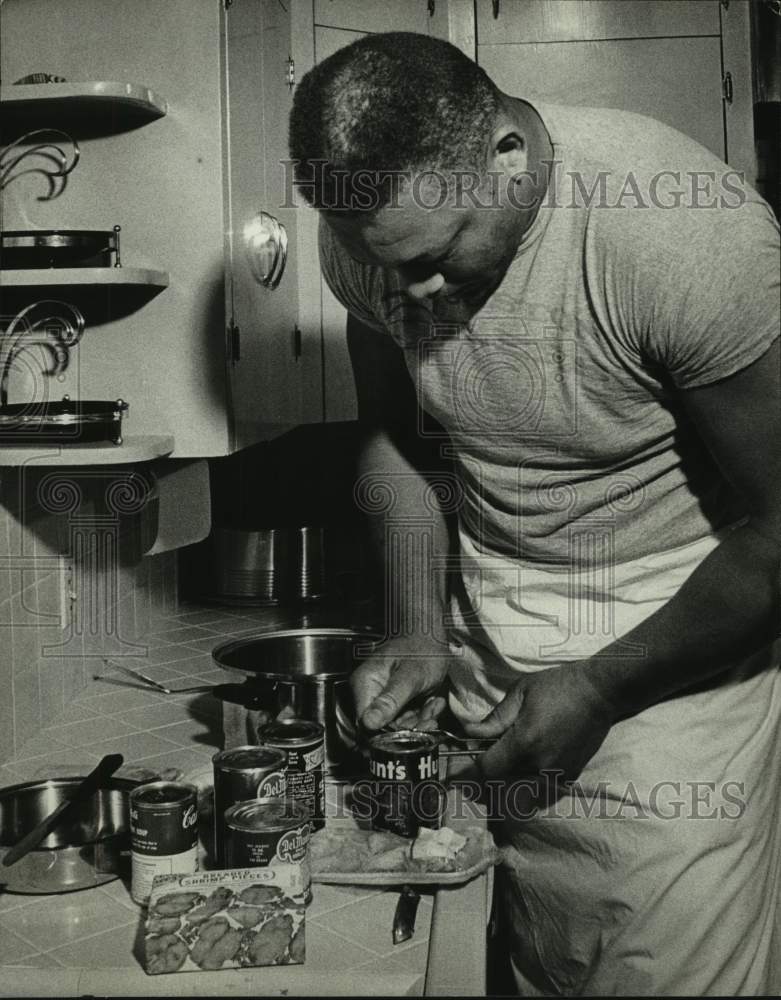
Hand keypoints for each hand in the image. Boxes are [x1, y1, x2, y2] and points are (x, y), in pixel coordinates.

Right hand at [351, 635, 450, 731]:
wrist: (434, 636)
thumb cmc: (423, 647)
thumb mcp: (411, 675)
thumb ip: (391, 699)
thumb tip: (369, 724)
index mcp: (366, 683)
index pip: (365, 722)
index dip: (387, 733)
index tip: (411, 731)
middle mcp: (371, 693)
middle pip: (384, 727)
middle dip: (411, 726)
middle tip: (430, 718)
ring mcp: (385, 698)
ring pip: (400, 725)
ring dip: (421, 719)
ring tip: (434, 704)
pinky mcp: (398, 701)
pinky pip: (410, 718)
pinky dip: (425, 713)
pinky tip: (434, 700)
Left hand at [463, 662, 617, 782]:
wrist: (599, 693)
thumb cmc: (557, 686)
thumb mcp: (520, 692)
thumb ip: (495, 718)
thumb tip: (470, 733)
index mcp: (524, 743)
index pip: (487, 770)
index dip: (475, 763)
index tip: (472, 754)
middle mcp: (539, 764)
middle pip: (502, 780)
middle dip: (493, 766)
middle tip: (494, 746)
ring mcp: (556, 773)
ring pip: (520, 784)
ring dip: (512, 772)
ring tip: (517, 747)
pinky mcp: (569, 776)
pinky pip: (540, 784)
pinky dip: (531, 774)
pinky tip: (536, 752)